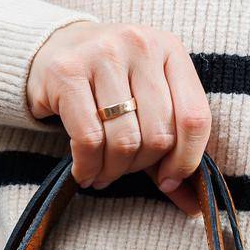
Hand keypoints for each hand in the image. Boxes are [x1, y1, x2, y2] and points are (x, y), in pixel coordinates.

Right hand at [27, 21, 211, 214]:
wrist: (54, 49)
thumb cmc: (110, 85)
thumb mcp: (148, 102)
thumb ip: (174, 148)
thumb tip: (194, 205)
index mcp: (171, 50)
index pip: (195, 118)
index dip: (185, 161)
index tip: (167, 180)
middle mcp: (141, 45)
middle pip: (158, 135)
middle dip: (140, 167)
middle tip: (123, 171)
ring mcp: (103, 54)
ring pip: (124, 140)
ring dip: (113, 171)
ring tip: (102, 174)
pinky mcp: (67, 71)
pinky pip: (88, 139)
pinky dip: (88, 166)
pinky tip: (84, 171)